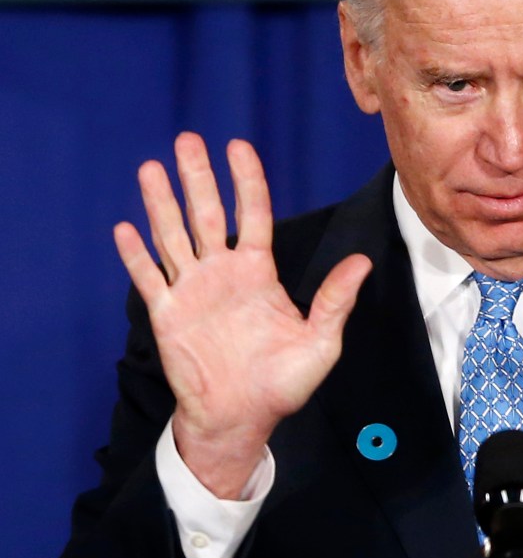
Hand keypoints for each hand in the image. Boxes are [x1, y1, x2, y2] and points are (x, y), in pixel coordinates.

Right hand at [114, 132, 371, 496]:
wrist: (241, 417)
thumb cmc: (283, 382)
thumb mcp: (320, 342)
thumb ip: (335, 300)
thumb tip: (362, 262)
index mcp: (258, 271)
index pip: (253, 214)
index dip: (246, 180)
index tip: (238, 146)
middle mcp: (223, 272)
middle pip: (207, 214)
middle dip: (198, 177)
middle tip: (188, 140)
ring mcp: (193, 290)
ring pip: (174, 236)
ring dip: (161, 203)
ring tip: (151, 168)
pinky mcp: (168, 314)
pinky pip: (149, 278)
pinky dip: (136, 255)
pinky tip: (125, 228)